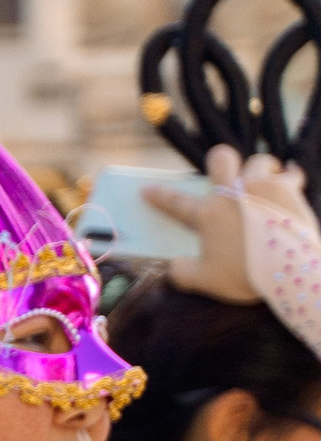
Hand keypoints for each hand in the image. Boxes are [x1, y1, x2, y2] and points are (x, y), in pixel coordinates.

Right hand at [153, 146, 312, 302]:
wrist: (289, 272)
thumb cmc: (245, 275)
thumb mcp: (205, 282)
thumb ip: (182, 273)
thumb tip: (173, 265)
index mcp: (208, 215)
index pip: (175, 201)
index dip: (158, 195)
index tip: (146, 189)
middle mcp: (232, 194)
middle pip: (221, 158)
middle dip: (221, 161)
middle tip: (229, 174)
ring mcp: (261, 188)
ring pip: (259, 161)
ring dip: (261, 169)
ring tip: (266, 181)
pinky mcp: (289, 190)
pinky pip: (292, 174)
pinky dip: (292, 177)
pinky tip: (293, 181)